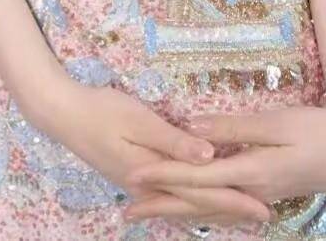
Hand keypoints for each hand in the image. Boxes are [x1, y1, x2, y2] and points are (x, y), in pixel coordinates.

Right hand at [28, 79, 274, 226]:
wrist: (63, 114)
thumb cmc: (102, 110)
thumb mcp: (139, 119)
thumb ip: (174, 140)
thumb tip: (210, 156)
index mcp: (154, 174)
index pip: (202, 191)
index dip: (233, 199)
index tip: (262, 207)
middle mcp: (149, 187)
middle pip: (195, 204)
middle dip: (229, 210)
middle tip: (262, 216)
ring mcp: (139, 185)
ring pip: (183, 205)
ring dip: (212, 211)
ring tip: (239, 215)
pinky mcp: (132, 178)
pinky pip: (170, 198)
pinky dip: (190, 204)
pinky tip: (196, 204)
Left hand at [121, 105, 325, 222]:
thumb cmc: (320, 130)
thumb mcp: (277, 122)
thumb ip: (234, 127)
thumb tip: (193, 128)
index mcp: (252, 172)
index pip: (197, 177)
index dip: (163, 175)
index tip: (133, 174)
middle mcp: (252, 193)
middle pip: (197, 202)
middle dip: (160, 204)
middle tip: (126, 208)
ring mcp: (260, 197)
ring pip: (209, 209)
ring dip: (176, 210)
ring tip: (146, 211)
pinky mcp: (266, 194)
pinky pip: (224, 208)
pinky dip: (201, 209)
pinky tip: (189, 209)